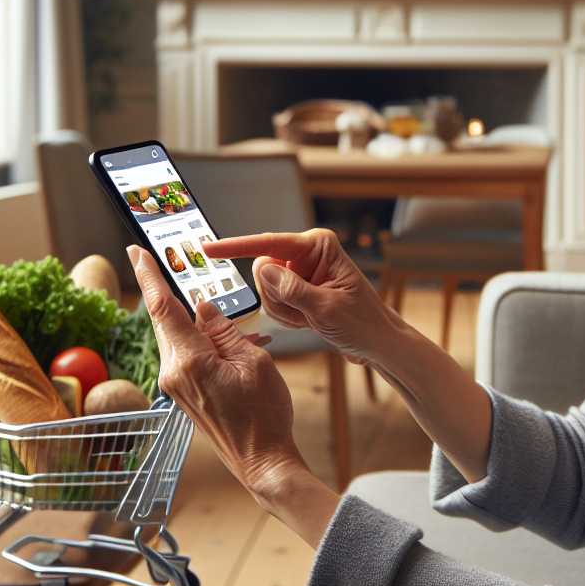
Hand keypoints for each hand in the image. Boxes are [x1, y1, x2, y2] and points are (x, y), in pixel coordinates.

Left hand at [127, 245, 303, 499]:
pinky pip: (187, 355)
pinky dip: (204, 341)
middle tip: (166, 261)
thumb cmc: (263, 414)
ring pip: (177, 337)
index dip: (149, 276)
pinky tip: (233, 343)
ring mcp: (176, 385)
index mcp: (189, 360)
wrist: (261, 460)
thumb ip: (224, 330)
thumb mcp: (253, 362)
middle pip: (165, 320)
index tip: (136, 250)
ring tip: (225, 315)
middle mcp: (173, 372)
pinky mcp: (184, 393)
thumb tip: (203, 307)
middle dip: (168, 291)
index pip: (162, 307)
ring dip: (194, 320)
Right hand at [203, 228, 395, 367]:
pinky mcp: (297, 288)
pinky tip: (310, 320)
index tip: (207, 249)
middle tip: (306, 312)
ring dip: (285, 311)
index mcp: (318, 246)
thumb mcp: (327, 309)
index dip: (236, 247)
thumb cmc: (362, 323)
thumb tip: (263, 270)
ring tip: (312, 317)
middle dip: (279, 299)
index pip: (269, 243)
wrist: (377, 342)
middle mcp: (307, 253)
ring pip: (266, 291)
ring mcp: (301, 271)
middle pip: (263, 272)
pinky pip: (274, 303)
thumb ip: (293, 290)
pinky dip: (288, 317)